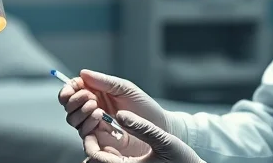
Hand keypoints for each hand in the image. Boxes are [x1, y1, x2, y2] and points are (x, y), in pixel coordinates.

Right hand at [59, 70, 166, 136]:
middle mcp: (92, 108)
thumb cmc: (144, 107)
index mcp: (97, 93)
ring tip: (98, 108)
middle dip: (74, 100)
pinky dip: (87, 123)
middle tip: (90, 97)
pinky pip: (83, 132)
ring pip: (72, 119)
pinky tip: (100, 118)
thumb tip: (83, 73)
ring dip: (81, 111)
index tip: (72, 87)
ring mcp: (94, 124)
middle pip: (68, 105)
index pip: (73, 89)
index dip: (69, 88)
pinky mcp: (98, 139)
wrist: (158, 128)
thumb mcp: (125, 89)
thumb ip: (104, 81)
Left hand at [84, 111, 203, 162]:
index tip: (96, 118)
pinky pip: (111, 159)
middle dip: (92, 139)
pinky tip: (117, 131)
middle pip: (93, 159)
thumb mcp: (165, 141)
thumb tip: (120, 115)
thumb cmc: (182, 160)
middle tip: (96, 118)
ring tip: (103, 123)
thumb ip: (142, 128)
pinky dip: (107, 148)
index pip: (94, 156)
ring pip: (101, 159)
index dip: (90, 137)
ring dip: (98, 142)